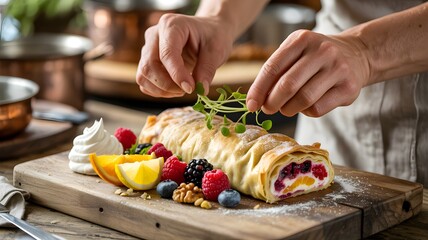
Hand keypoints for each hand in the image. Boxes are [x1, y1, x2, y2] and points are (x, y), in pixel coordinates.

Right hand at [136, 14, 233, 97]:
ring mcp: (147, 48)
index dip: (177, 74)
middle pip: (149, 65)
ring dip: (161, 90)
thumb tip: (201, 90)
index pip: (167, 53)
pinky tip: (174, 89)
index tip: (191, 89)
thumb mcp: (217, 50)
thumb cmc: (212, 37)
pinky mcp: (146, 61)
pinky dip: (157, 91)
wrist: (207, 33)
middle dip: (168, 85)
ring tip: (183, 90)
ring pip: (143, 75)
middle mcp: (154, 35)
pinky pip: (144, 81)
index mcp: (171, 25)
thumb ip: (207, 69)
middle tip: (188, 90)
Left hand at [246, 30, 369, 116]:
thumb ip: (276, 72)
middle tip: (268, 109)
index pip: (273, 67)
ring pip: (303, 99)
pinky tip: (306, 106)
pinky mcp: (348, 88)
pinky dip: (306, 112)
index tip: (251, 105)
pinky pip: (318, 108)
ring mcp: (338, 69)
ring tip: (285, 108)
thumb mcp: (296, 53)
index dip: (259, 89)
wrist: (356, 55)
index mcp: (302, 39)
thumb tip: (257, 100)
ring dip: (288, 109)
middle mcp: (322, 51)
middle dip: (272, 102)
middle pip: (288, 85)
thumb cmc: (315, 58)